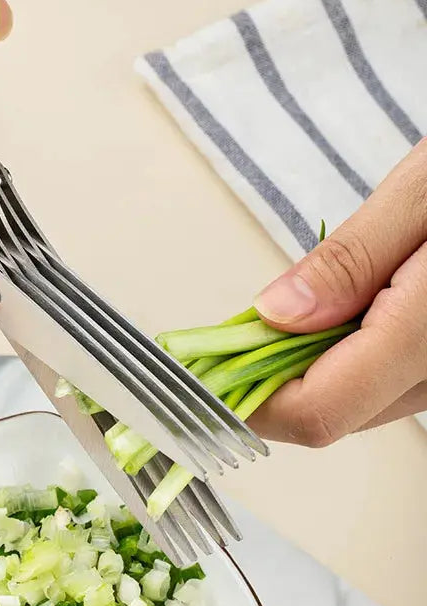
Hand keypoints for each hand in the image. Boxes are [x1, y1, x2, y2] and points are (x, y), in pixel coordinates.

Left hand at [249, 140, 426, 445]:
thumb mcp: (424, 192)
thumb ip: (350, 260)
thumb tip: (273, 314)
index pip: (319, 409)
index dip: (247, 400)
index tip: (201, 369)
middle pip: (330, 413)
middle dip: (265, 381)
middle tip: (224, 336)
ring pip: (354, 401)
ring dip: (299, 370)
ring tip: (279, 317)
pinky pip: (382, 381)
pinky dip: (338, 358)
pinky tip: (329, 316)